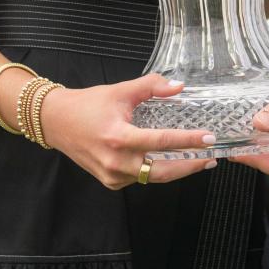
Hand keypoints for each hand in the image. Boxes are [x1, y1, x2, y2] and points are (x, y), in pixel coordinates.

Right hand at [40, 73, 215, 187]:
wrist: (57, 122)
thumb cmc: (88, 105)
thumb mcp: (121, 90)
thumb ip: (151, 86)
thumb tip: (179, 86)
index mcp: (119, 137)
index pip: (161, 141)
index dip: (188, 141)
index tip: (209, 138)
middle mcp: (116, 161)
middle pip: (162, 171)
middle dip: (189, 166)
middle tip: (211, 158)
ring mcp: (112, 175)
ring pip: (152, 177)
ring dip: (176, 170)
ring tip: (198, 160)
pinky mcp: (110, 181)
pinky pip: (140, 178)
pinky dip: (157, 170)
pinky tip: (170, 161)